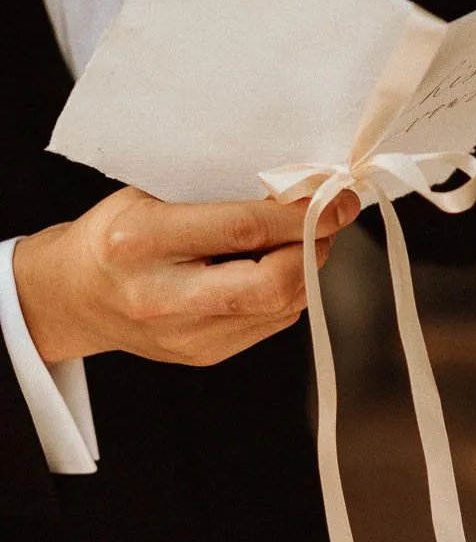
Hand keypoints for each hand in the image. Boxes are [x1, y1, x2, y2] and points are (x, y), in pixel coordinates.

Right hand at [13, 186, 359, 367]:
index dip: (301, 214)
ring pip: (281, 306)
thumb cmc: (116, 233)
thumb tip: (298, 186)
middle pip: (272, 284)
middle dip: (315, 247)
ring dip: (308, 268)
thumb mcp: (150, 194)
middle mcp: (161, 296)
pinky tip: (282, 266)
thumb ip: (217, 193)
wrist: (74, 296)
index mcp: (140, 241)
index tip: (334, 195)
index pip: (243, 229)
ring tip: (307, 237)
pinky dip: (290, 291)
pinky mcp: (203, 356)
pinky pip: (271, 323)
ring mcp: (184, 335)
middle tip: (330, 219)